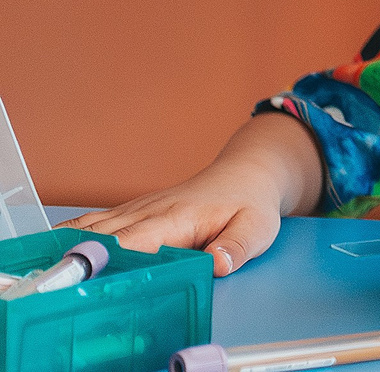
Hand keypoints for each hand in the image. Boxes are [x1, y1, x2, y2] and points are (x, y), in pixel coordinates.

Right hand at [67, 164, 283, 276]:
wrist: (246, 174)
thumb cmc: (249, 203)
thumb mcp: (256, 228)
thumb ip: (237, 247)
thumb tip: (217, 264)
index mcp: (174, 219)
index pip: (131, 243)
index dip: (106, 260)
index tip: (84, 275)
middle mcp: (147, 213)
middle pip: (99, 238)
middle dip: (76, 259)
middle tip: (56, 281)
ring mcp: (136, 211)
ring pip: (90, 228)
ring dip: (67, 248)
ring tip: (48, 269)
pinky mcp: (131, 213)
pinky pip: (93, 224)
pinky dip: (71, 238)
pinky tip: (55, 253)